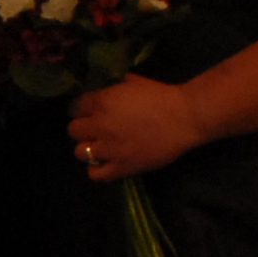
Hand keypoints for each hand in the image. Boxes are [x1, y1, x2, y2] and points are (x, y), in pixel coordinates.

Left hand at [66, 77, 205, 181]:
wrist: (184, 118)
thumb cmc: (162, 96)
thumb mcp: (133, 83)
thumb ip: (113, 87)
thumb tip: (105, 90)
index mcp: (102, 102)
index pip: (75, 107)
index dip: (81, 109)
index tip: (88, 111)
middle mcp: (100, 125)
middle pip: (73, 130)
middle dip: (83, 128)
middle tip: (95, 129)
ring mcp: (109, 148)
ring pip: (80, 152)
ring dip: (88, 148)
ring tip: (100, 146)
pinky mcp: (121, 167)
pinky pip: (95, 174)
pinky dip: (96, 169)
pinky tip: (105, 163)